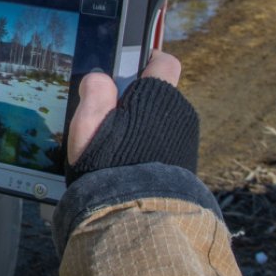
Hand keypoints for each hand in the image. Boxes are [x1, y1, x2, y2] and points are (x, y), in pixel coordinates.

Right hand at [66, 50, 181, 165]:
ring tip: (119, 145)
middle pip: (160, 93)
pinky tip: (130, 161)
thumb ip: (95, 93)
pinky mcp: (185, 162)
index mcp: (157, 97)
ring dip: (145, 125)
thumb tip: (99, 78)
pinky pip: (166, 143)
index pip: (163, 61)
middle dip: (139, 99)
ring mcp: (186, 139)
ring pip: (163, 120)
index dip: (146, 60)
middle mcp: (179, 114)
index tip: (128, 68)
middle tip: (112, 115)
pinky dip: (152, 145)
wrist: (136, 215)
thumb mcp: (89, 124)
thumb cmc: (108, 166)